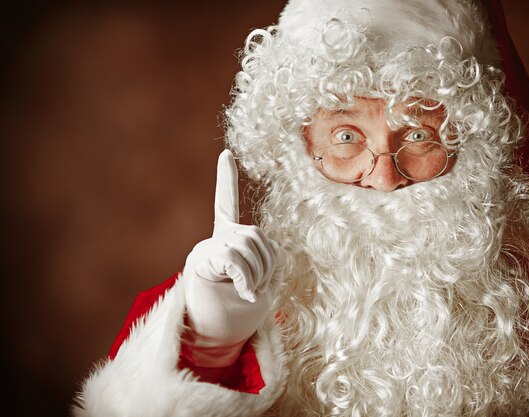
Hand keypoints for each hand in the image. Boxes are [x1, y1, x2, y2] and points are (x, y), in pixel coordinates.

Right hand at [182, 149, 284, 366]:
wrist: (214, 339)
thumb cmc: (240, 314)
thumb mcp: (263, 283)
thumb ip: (264, 258)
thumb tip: (256, 242)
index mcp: (229, 240)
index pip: (227, 205)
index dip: (225, 179)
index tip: (225, 154)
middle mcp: (216, 239)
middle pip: (256, 235)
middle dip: (267, 265)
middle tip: (257, 289)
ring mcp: (207, 249)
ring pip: (247, 245)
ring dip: (258, 275)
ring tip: (248, 293)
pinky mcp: (202, 263)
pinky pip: (233, 257)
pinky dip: (247, 279)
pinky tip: (247, 294)